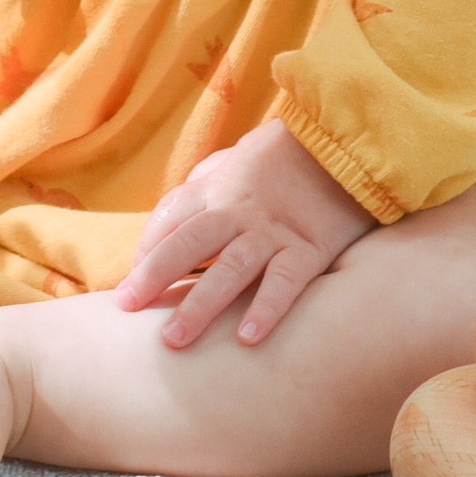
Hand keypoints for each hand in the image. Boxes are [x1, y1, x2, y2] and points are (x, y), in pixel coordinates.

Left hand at [115, 122, 373, 347]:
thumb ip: (209, 180)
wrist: (348, 136)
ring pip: (229, 270)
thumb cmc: (290, 151)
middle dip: (154, 276)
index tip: (129, 282)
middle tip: (127, 307)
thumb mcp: (240, 155)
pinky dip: (266, 308)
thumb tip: (175, 209)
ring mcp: (274, 230)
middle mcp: (239, 210)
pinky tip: (246, 337)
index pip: (170, 217)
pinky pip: (285, 281)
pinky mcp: (311, 246)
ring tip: (174, 340)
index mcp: (220, 186)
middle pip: (188, 243)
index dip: (145, 250)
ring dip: (199, 305)